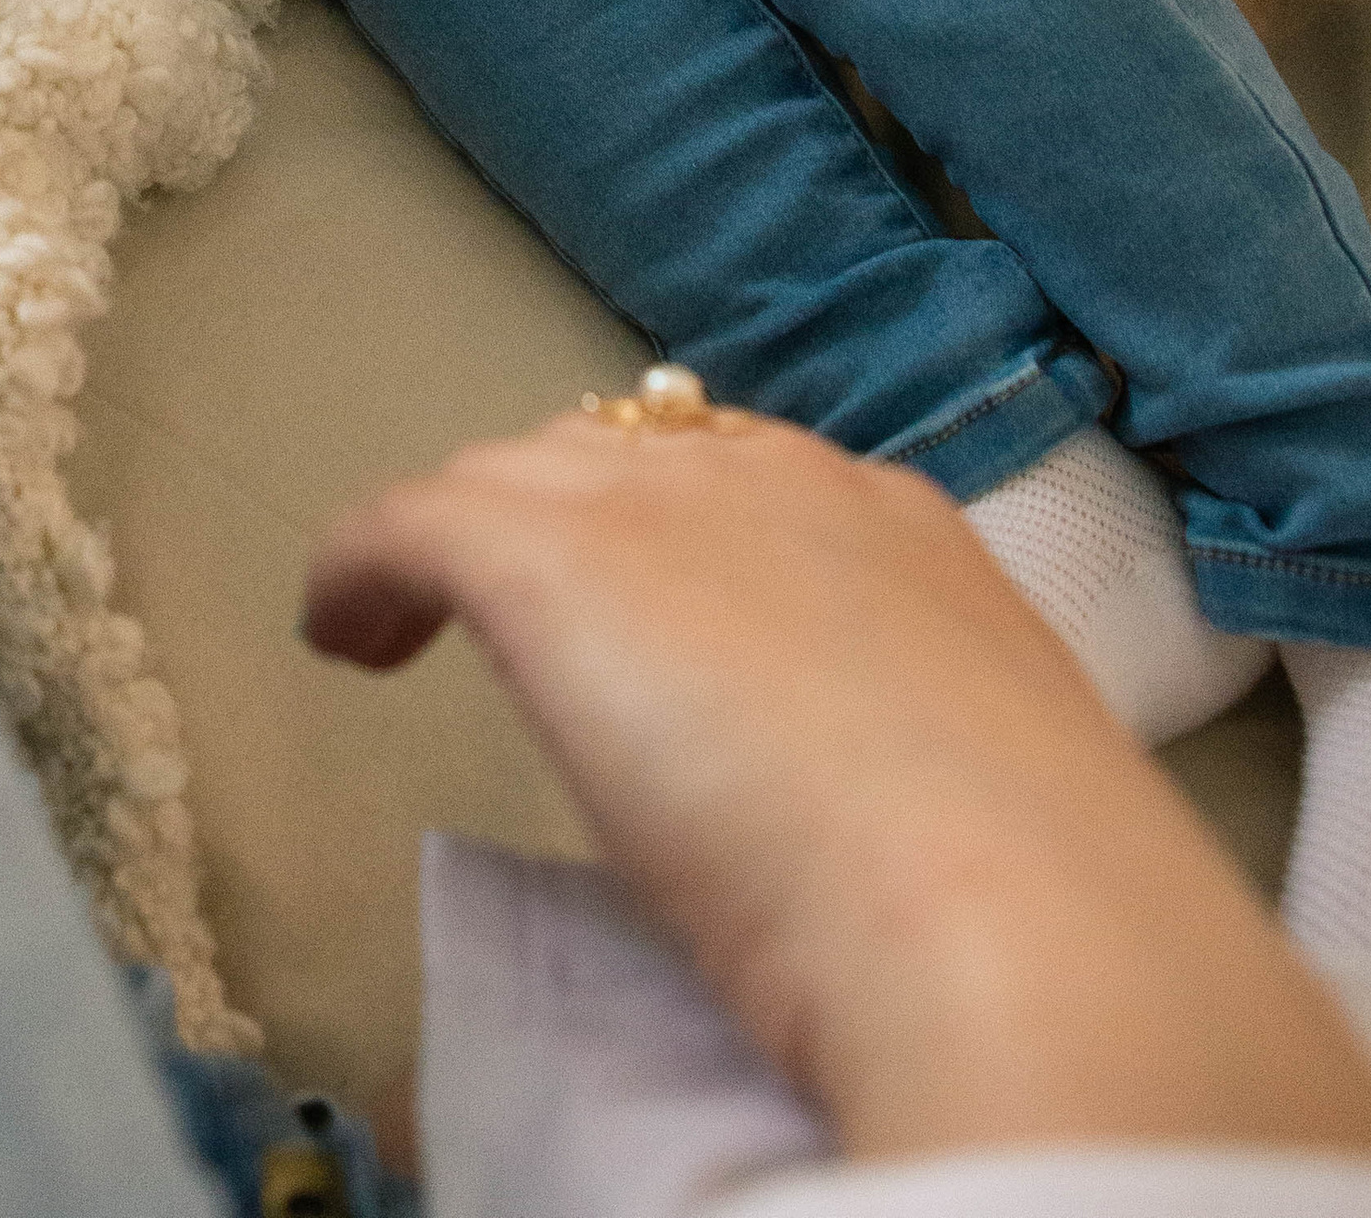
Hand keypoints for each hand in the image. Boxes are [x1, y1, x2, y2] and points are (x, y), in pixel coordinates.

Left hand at [306, 406, 1370, 1160]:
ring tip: (415, 630)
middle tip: (538, 639)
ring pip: (518, 479)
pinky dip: (366, 572)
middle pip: (628, 457)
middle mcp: (780, 480)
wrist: (1007, 912)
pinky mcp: (544, 553)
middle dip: (572, 528)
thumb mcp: (982, 786)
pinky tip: (348, 638)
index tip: (655, 628)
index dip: (684, 548)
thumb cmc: (1022, 897)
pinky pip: (409, 524)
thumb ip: (915, 762)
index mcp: (901, 533)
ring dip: (472, 552)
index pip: (758, 489)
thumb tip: (880, 825)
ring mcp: (658, 502)